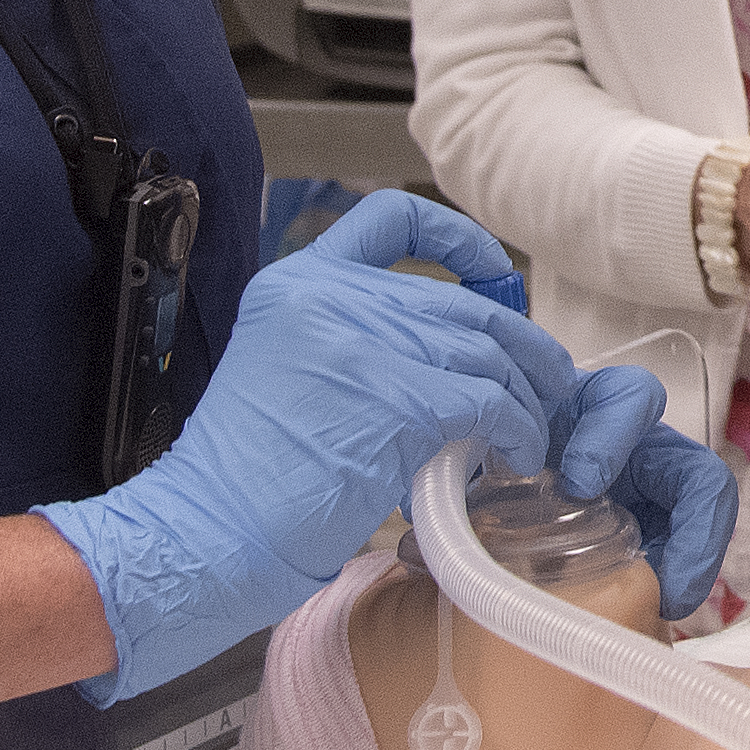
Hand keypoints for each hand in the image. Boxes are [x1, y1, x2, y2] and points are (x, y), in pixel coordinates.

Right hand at [38, 189, 673, 698]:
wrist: (204, 530)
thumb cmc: (242, 479)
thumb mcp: (286, 372)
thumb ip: (353, 346)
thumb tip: (440, 365)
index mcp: (297, 282)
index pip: (391, 219)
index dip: (457, 240)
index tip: (493, 276)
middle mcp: (331, 296)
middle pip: (459, 304)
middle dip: (518, 347)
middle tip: (545, 387)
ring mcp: (364, 343)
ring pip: (484, 351)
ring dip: (525, 396)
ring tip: (534, 432)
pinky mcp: (397, 400)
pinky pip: (489, 402)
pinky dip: (518, 428)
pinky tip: (518, 453)